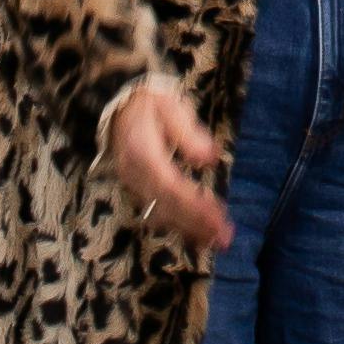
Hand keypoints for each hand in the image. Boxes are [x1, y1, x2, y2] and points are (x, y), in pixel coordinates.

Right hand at [105, 80, 229, 251]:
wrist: (117, 105)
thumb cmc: (149, 103)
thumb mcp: (169, 104)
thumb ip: (188, 131)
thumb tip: (209, 159)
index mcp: (142, 152)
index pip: (170, 186)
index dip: (194, 206)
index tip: (220, 218)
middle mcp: (133, 174)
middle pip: (166, 207)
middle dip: (196, 225)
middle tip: (225, 239)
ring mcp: (132, 185)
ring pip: (160, 215)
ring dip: (189, 230)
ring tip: (217, 240)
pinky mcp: (137, 190)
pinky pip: (157, 212)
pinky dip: (178, 225)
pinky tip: (199, 234)